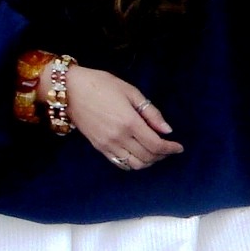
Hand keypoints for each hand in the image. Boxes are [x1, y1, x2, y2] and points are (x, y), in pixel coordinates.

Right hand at [55, 64, 183, 169]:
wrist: (70, 91)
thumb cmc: (101, 85)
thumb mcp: (130, 91)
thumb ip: (151, 112)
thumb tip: (167, 130)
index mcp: (129, 122)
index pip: (156, 144)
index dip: (171, 148)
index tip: (179, 147)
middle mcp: (119, 138)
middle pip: (148, 157)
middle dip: (163, 155)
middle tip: (169, 148)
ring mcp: (108, 145)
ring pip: (135, 165)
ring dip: (149, 162)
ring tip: (155, 152)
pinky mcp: (99, 148)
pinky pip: (121, 164)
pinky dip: (134, 164)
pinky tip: (139, 155)